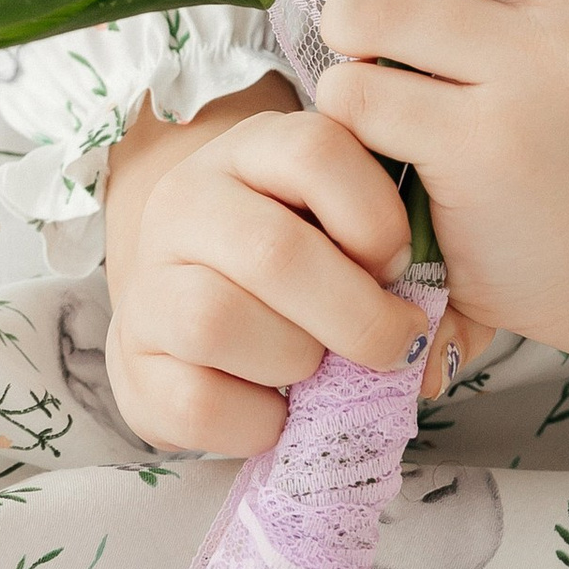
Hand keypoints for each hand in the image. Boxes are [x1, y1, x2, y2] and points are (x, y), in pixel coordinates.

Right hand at [101, 76, 433, 455]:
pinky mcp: (132, 362)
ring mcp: (148, 282)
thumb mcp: (338, 220)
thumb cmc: (297, 259)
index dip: (374, 216)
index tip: (400, 263)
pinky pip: (196, 402)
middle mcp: (187, 201)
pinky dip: (256, 420)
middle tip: (395, 343)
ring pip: (218, 321)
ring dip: (295, 360)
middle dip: (355, 313)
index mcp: (252, 148)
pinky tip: (278, 409)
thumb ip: (391, 245)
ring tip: (316, 365)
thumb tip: (436, 335)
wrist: (188, 298)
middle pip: (272, 251)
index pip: (315, 150)